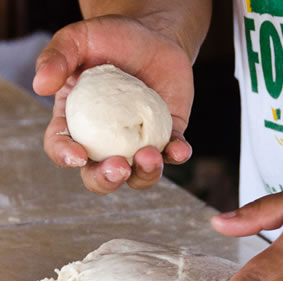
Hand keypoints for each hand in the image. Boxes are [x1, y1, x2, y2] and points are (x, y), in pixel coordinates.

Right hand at [35, 15, 193, 193]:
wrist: (155, 37)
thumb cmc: (112, 39)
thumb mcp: (79, 39)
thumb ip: (57, 57)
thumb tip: (40, 85)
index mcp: (76, 122)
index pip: (62, 147)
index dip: (65, 156)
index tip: (77, 155)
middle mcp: (106, 141)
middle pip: (100, 176)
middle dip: (107, 180)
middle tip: (119, 167)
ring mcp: (139, 142)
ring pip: (140, 175)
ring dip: (146, 174)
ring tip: (150, 155)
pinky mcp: (168, 136)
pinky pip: (174, 154)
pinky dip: (178, 156)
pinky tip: (179, 150)